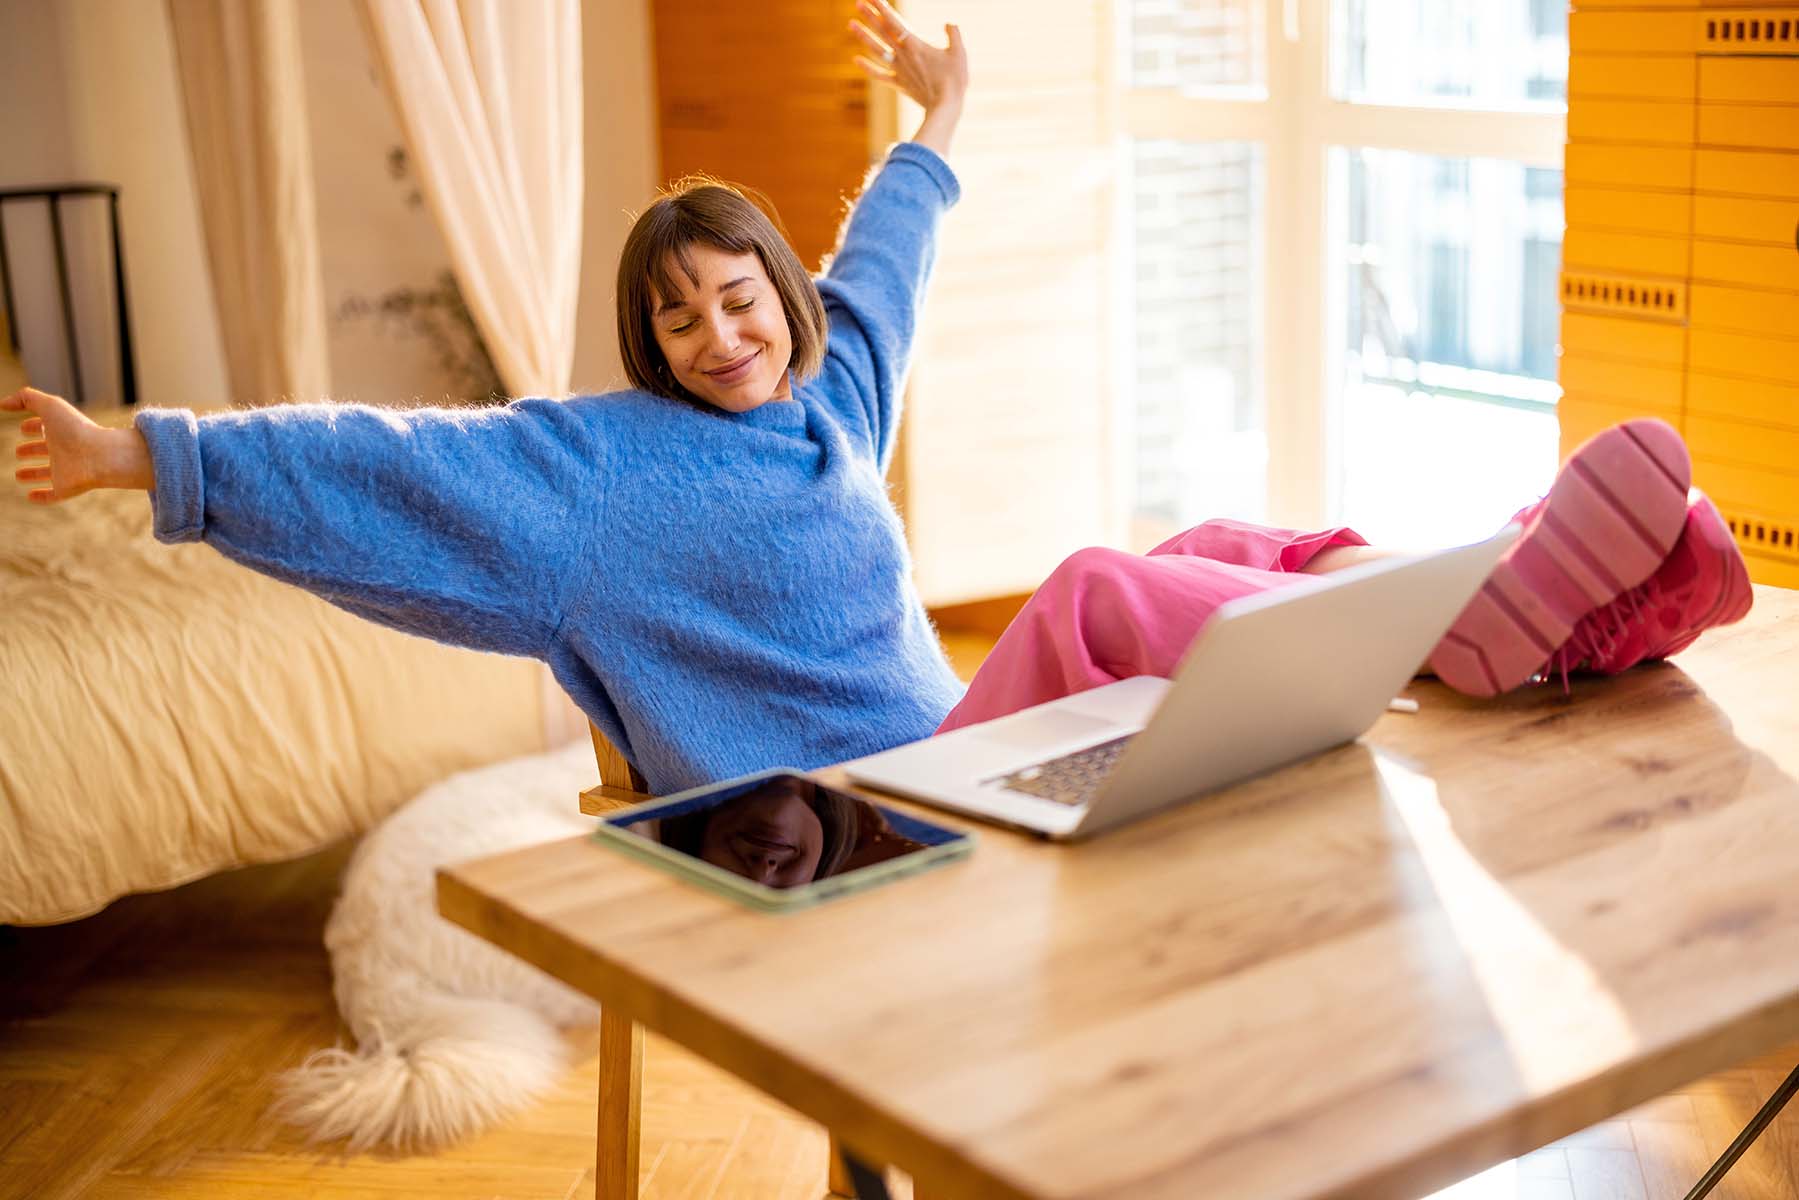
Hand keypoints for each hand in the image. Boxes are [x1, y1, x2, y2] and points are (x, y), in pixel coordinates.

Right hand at [4, 386, 153, 502]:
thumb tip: (3, 403)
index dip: (33, 426)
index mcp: (61, 431)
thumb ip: (26, 398)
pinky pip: (53, 495)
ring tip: (19, 475)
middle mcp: (64, 450)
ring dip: (33, 474)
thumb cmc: (76, 429)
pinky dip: (41, 497)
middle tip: (19, 452)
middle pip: (46, 450)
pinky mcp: (66, 488)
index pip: (45, 427)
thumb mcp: (50, 406)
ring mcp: (65, 471)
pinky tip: (30, 496)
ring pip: (48, 473)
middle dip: (31, 450)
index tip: (23, 428)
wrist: (100, 456)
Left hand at [850, 1, 967, 151]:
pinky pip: (879, 75)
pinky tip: (855, 59)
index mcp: (916, 44)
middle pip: (883, 31)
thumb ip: (954, 34)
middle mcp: (903, 55)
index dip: (883, 8)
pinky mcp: (899, 84)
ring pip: (877, 49)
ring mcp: (899, 70)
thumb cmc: (954, 80)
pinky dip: (867, 67)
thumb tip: (949, 22)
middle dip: (870, 16)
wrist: (944, 109)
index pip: (895, 21)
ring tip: (851, 24)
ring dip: (863, 36)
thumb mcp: (959, 53)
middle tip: (858, 3)